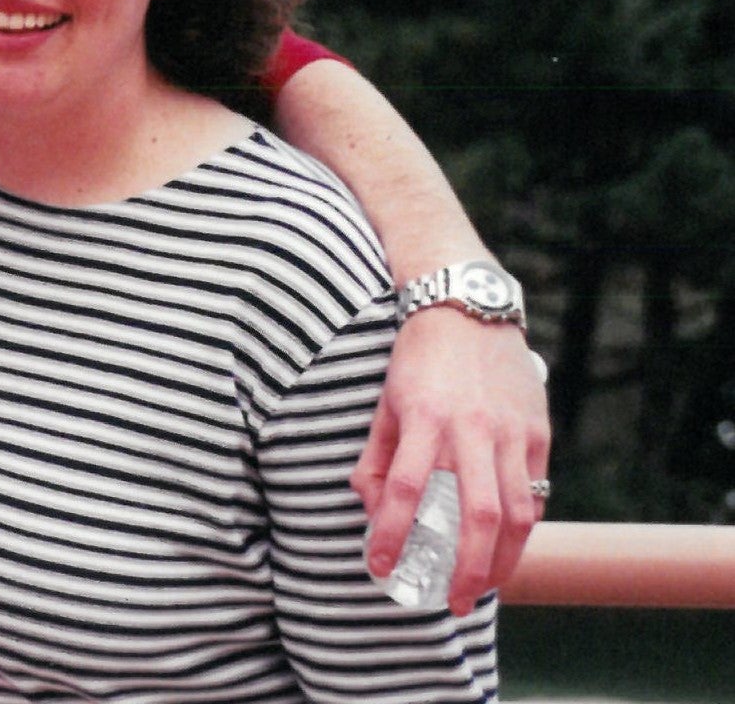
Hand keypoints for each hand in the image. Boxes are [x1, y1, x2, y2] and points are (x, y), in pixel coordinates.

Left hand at [351, 306, 549, 613]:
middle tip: (453, 602)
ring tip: (485, 586)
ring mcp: (510, 431)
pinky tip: (507, 547)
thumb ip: (378, 457)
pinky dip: (523, 528)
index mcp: (424, 419)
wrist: (467, 308)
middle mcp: (471, 429)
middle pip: (478, 514)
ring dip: (504, 560)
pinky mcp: (537, 430)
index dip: (391, 534)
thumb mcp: (386, 402)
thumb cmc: (418, 359)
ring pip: (519, 512)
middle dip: (467, 568)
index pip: (406, 490)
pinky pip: (536, 491)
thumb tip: (372, 508)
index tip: (379, 566)